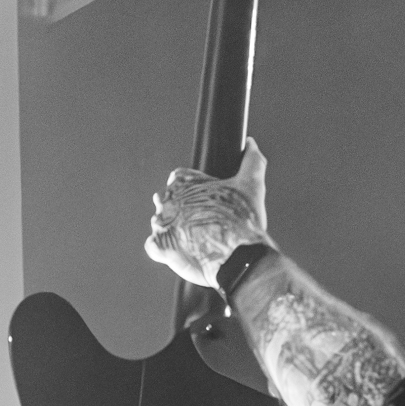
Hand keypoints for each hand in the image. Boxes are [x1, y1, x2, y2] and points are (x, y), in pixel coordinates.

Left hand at [145, 141, 269, 286]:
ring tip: (193, 239)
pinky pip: (152, 245)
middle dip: (181, 209)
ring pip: (159, 222)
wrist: (240, 261)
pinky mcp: (160, 248)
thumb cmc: (243, 223)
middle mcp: (168, 202)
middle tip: (201, 222)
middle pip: (167, 200)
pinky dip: (162, 248)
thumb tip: (251, 144)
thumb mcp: (252, 186)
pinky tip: (180, 250)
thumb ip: (251, 161)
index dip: (191, 188)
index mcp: (184, 183)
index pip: (178, 178)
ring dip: (172, 229)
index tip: (204, 199)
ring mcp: (162, 225)